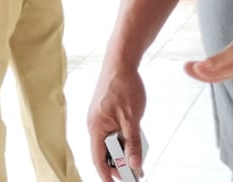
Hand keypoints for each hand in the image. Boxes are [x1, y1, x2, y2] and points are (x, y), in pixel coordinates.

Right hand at [87, 62, 145, 179]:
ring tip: (138, 161)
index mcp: (96, 127)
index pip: (98, 158)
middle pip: (104, 152)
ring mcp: (99, 118)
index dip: (106, 174)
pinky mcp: (106, 113)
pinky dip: (123, 140)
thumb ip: (133, 143)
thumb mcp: (132, 118)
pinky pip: (112, 132)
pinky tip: (135, 143)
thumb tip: (135, 164)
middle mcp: (94, 124)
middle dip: (119, 165)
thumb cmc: (124, 86)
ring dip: (122, 152)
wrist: (121, 61)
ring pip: (110, 142)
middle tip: (135, 175)